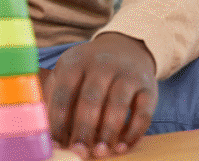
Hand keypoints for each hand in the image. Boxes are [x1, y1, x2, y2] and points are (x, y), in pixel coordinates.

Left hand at [41, 32, 157, 158]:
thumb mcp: (69, 73)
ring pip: (117, 105)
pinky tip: (122, 147)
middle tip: (78, 152)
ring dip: (108, 132)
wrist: (126, 48)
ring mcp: (127, 74)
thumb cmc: (88, 71)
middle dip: (83, 129)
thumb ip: (56, 99)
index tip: (56, 143)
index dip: (58, 120)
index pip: (64, 93)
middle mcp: (101, 65)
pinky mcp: (148, 87)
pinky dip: (133, 132)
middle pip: (90, 99)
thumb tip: (50, 136)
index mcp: (75, 62)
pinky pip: (143, 113)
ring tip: (100, 152)